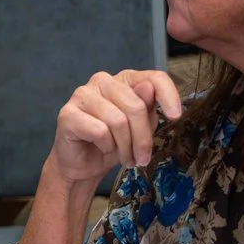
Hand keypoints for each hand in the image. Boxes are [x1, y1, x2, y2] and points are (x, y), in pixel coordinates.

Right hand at [40, 69, 181, 194]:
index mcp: (123, 80)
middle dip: (142, 138)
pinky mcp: (68, 113)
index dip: (168, 95)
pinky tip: (102, 149)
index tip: (175, 117)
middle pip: (135, 106)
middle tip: (142, 158)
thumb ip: (147, 108)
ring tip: (124, 158)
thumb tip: (148, 88)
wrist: (82, 165)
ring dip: (125, 147)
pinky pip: (99, 131)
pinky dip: (106, 146)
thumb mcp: (140, 128)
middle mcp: (102, 81)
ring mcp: (82, 94)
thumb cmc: (113, 143)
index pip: (152, 78)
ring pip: (118, 121)